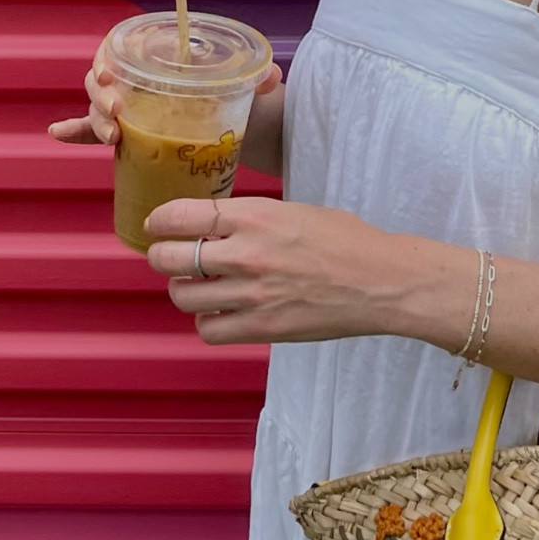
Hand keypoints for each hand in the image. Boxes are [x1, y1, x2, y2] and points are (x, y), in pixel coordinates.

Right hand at [47, 43, 279, 148]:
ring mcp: (135, 108)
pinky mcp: (134, 135)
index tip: (111, 78)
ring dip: (93, 120)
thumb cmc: (244, 98)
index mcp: (161, 59)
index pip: (121, 50)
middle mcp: (141, 80)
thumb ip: (259, 78)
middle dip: (100, 97)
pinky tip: (57, 134)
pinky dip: (77, 131)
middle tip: (116, 117)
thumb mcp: (251, 87)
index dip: (107, 60)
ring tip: (109, 137)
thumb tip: (270, 76)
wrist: (250, 128)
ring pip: (100, 108)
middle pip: (103, 81)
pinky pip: (97, 132)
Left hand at [145, 195, 393, 346]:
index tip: (157, 225)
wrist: (381, 281)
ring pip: (181, 296)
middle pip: (168, 258)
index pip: (178, 215)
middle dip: (161, 256)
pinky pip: (208, 329)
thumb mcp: (295, 210)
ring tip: (194, 286)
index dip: (159, 221)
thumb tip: (217, 225)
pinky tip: (219, 312)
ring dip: (181, 290)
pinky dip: (206, 321)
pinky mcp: (261, 328)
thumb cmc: (348, 241)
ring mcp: (251, 294)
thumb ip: (252, 217)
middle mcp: (244, 253)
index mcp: (254, 215)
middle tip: (167, 257)